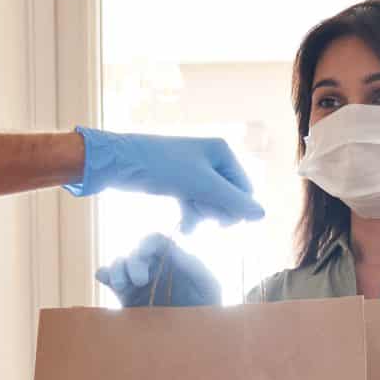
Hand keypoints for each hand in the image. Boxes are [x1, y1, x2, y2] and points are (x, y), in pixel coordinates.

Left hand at [67, 127, 264, 232]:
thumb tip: (262, 215)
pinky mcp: (178, 181)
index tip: (216, 220)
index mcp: (222, 151)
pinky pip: (195, 203)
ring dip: (202, 217)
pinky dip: (190, 216)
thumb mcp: (200, 185)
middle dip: (215, 212)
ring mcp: (194, 170)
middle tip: (198, 217)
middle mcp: (211, 158)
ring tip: (187, 225)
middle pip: (229, 197)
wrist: (117, 162)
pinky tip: (183, 228)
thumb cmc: (160, 167)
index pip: (244, 189)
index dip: (234, 209)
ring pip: (211, 203)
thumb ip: (233, 201)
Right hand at [95, 233, 220, 307]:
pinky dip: (104, 275)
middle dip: (134, 262)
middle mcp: (154, 269)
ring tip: (124, 285)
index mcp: (174, 261)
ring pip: (119, 264)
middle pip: (135, 253)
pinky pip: (110, 280)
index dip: (147, 242)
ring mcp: (138, 284)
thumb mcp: (209, 287)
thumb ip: (193, 265)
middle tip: (141, 280)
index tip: (145, 253)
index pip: (156, 241)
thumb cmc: (209, 312)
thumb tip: (171, 248)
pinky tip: (107, 281)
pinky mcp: (126, 300)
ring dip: (117, 269)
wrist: (196, 341)